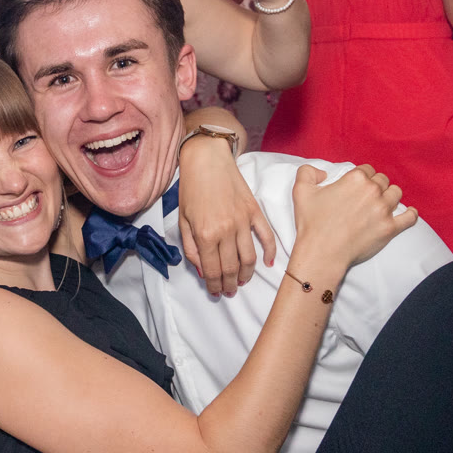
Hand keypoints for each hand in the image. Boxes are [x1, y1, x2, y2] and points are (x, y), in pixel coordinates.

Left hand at [176, 133, 276, 295]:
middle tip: (229, 291)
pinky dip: (270, 253)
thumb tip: (202, 270)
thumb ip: (191, 248)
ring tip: (243, 281)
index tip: (216, 292)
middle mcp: (226, 231)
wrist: (207, 160)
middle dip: (230, 285)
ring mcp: (243, 221)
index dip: (214, 285)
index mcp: (205, 234)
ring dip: (247, 275)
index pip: (212, 270)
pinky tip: (268, 264)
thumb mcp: (182, 220)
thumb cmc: (191, 189)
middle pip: (232, 268)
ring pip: (250, 258)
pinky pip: (266, 237)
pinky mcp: (254, 212)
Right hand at [289, 163, 414, 273]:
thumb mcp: (301, 191)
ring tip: (383, 204)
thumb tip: (324, 172)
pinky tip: (409, 213)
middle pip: (382, 180)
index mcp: (355, 178)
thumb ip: (308, 172)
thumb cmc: (312, 223)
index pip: (367, 169)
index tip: (358, 186)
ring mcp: (384, 210)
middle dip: (376, 186)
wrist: (322, 253)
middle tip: (367, 197)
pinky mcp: (390, 228)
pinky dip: (411, 214)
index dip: (362, 177)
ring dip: (390, 197)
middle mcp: (373, 190)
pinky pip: (409, 217)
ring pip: (396, 194)